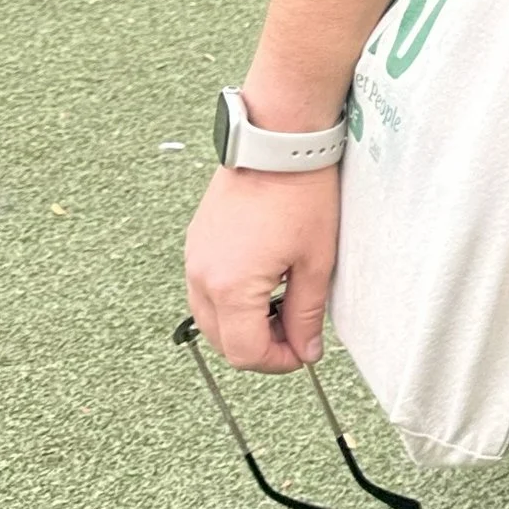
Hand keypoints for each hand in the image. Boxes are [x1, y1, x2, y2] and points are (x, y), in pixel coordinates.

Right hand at [185, 165, 339, 372]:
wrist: (277, 145)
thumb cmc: (300, 195)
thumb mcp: (315, 262)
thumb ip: (306, 314)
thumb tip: (306, 349)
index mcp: (230, 287)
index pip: (245, 353)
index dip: (277, 362)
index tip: (303, 353)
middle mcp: (202, 277)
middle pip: (222, 342)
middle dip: (259, 347)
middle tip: (296, 334)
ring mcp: (194, 259)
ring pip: (210, 319)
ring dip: (243, 326)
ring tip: (282, 308)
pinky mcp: (196, 244)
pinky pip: (205, 291)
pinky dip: (230, 302)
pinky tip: (263, 286)